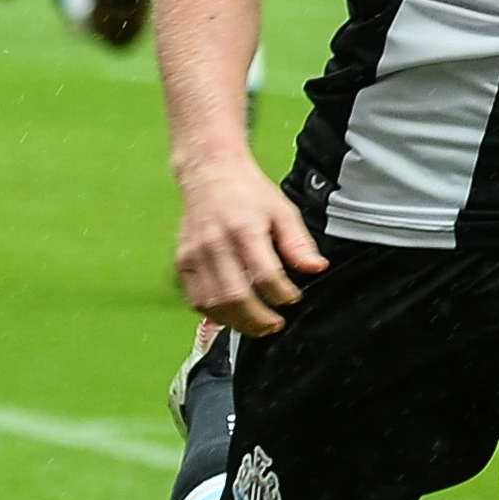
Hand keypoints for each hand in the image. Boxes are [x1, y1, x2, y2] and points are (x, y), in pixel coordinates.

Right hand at [174, 159, 326, 334]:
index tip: (293, 298)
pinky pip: (196, 300)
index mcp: (244, 229)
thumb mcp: (283, 211)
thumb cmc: (248, 193)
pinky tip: (232, 315)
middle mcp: (215, 243)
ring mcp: (194, 254)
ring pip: (213, 304)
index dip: (282, 295)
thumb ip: (299, 243)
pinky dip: (214, 314)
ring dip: (237, 323)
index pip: (264, 275)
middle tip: (276, 324)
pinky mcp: (182, 262)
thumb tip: (316, 268)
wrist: (210, 174)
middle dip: (259, 319)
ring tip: (257, 326)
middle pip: (235, 296)